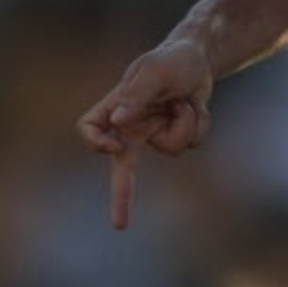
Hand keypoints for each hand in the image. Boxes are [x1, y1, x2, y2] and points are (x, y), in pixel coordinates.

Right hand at [74, 40, 214, 228]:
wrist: (198, 60)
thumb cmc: (170, 60)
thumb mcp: (155, 71)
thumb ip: (137, 95)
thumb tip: (118, 122)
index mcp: (114, 107)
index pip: (88, 128)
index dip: (96, 141)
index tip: (113, 146)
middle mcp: (130, 125)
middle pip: (120, 168)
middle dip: (121, 197)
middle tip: (120, 227)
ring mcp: (154, 133)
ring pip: (173, 147)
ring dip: (187, 121)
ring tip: (184, 100)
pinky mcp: (176, 135)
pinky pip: (192, 142)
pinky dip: (200, 122)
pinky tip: (195, 106)